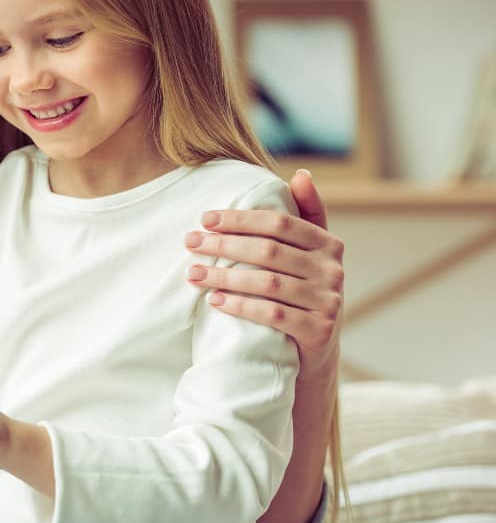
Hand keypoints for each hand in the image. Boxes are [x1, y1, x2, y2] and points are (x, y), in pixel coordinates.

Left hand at [184, 169, 343, 375]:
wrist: (316, 348)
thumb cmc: (303, 290)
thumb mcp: (309, 253)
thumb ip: (304, 215)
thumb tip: (301, 174)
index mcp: (328, 244)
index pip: (280, 223)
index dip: (240, 219)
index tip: (205, 219)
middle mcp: (332, 270)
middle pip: (269, 251)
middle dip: (224, 245)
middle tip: (190, 242)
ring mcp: (327, 301)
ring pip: (268, 283)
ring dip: (225, 277)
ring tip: (193, 273)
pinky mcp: (318, 330)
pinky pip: (272, 314)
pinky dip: (239, 306)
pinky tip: (214, 301)